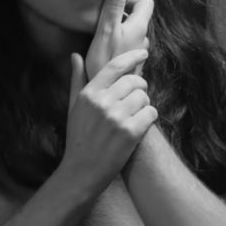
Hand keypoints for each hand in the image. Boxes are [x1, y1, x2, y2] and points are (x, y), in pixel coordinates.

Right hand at [62, 48, 156, 188]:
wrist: (82, 172)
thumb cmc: (78, 139)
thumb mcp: (74, 107)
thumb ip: (76, 79)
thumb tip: (75, 55)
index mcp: (88, 94)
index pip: (115, 66)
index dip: (132, 57)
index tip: (143, 52)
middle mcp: (102, 102)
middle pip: (135, 81)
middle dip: (141, 87)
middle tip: (138, 98)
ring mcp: (116, 117)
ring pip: (144, 97)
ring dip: (144, 105)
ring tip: (135, 116)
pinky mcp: (130, 132)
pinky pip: (151, 113)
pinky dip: (150, 118)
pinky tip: (141, 126)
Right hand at [85, 0, 154, 79]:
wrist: (108, 99)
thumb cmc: (103, 63)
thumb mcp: (106, 29)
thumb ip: (114, 3)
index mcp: (139, 28)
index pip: (146, 2)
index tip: (113, 7)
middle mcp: (144, 40)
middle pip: (138, 20)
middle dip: (121, 19)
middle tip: (102, 28)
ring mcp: (140, 55)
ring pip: (132, 37)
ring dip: (119, 36)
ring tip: (101, 45)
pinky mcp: (134, 68)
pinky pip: (129, 52)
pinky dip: (119, 51)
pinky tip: (104, 60)